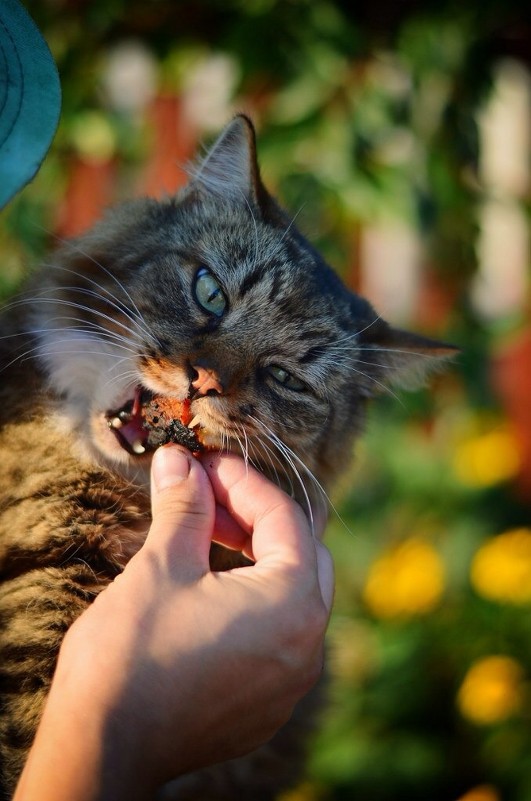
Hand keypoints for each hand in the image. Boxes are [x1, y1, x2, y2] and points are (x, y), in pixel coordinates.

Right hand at [15, 446, 333, 800]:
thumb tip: (181, 461)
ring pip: (293, 596)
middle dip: (257, 518)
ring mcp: (290, 681)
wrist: (103, 750)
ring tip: (206, 540)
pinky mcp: (266, 704)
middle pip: (302, 554)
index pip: (285, 518)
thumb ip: (185, 507)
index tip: (205, 465)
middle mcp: (307, 645)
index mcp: (292, 603)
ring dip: (257, 560)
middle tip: (209, 500)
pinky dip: (254, 602)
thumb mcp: (163, 565)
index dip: (243, 482)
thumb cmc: (133, 655)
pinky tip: (210, 592)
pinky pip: (277, 636)